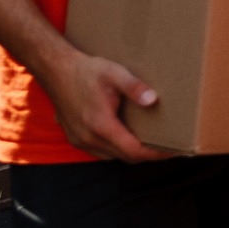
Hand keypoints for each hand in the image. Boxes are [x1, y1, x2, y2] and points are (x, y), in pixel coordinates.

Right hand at [40, 48, 160, 162]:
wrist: (55, 70)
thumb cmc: (85, 71)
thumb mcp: (114, 73)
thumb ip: (134, 87)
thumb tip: (153, 100)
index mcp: (101, 125)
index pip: (134, 151)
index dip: (155, 154)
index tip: (173, 151)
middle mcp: (89, 138)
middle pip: (126, 157)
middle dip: (147, 155)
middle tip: (168, 147)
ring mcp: (80, 140)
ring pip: (113, 156)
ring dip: (131, 153)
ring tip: (150, 143)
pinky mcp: (75, 138)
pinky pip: (101, 152)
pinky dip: (116, 149)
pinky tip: (126, 137)